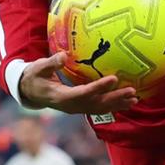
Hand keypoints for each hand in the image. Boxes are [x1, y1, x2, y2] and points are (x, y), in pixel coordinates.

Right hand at [18, 52, 137, 113]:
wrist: (29, 92)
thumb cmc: (34, 77)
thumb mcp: (38, 68)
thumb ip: (50, 63)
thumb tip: (62, 55)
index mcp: (61, 97)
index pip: (83, 93)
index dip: (99, 87)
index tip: (114, 79)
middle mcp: (71, 106)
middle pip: (96, 104)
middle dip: (114, 98)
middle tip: (131, 91)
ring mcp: (76, 108)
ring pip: (99, 108)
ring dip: (117, 104)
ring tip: (134, 98)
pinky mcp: (80, 107)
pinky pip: (98, 108)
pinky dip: (113, 105)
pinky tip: (126, 101)